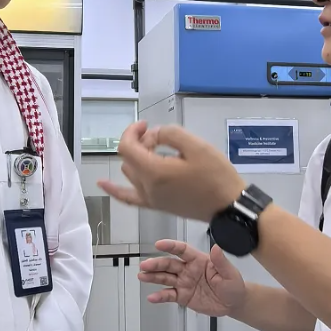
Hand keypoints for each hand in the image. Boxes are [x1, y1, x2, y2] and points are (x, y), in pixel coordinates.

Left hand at [97, 121, 245, 222]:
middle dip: (140, 142)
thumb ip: (170, 134)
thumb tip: (154, 135)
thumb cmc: (216, 176)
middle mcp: (146, 187)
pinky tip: (102, 183)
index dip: (132, 131)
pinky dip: (115, 189)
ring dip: (137, 158)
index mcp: (153, 172)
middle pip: (129, 158)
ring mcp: (150, 199)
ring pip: (129, 172)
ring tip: (157, 151)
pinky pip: (128, 197)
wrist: (228, 206)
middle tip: (162, 137)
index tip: (146, 124)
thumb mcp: (196, 146)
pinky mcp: (156, 205)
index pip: (127, 147)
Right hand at [139, 240, 245, 317]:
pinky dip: (160, 296)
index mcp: (199, 260)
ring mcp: (184, 283)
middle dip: (156, 264)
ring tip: (142, 276)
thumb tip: (215, 247)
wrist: (233, 304)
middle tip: (145, 265)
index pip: (182, 250)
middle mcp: (188, 270)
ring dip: (153, 277)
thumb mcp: (230, 273)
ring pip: (165, 278)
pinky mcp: (183, 296)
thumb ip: (221, 261)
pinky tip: (152, 297)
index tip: (159, 244)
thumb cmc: (233, 285)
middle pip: (169, 264)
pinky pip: (169, 295)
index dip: (170, 246)